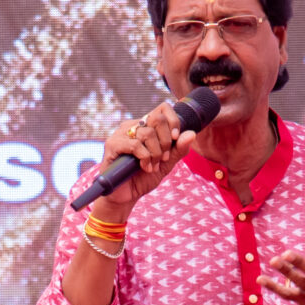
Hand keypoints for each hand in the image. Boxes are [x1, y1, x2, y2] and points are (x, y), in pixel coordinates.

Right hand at [92, 100, 199, 216]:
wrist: (126, 196)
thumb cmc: (144, 178)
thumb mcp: (167, 164)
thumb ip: (179, 149)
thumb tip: (192, 133)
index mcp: (146, 126)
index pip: (163, 108)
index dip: (174, 122)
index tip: (175, 139)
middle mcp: (133, 126)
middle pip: (157, 118)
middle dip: (166, 141)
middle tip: (163, 158)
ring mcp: (121, 134)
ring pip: (147, 133)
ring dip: (155, 153)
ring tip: (153, 166)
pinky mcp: (112, 145)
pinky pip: (135, 145)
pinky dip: (145, 158)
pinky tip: (145, 168)